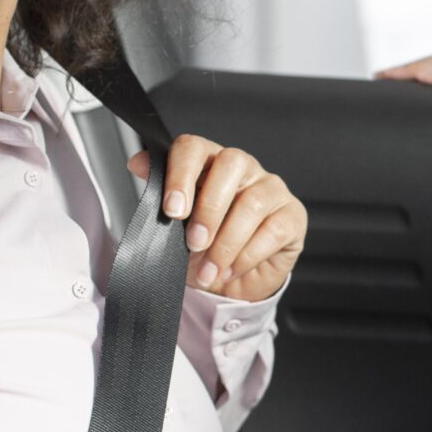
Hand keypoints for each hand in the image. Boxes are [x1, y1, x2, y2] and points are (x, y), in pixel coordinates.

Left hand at [126, 135, 305, 300]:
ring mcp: (272, 188)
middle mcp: (244, 168)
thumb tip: (138, 162)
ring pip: (252, 202)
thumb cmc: (205, 246)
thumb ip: (160, 193)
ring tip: (209, 270)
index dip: (181, 174)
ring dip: (226, 243)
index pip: (194, 148)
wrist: (232, 283)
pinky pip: (273, 230)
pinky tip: (230, 270)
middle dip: (208, 210)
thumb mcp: (177, 225)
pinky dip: (246, 256)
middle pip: (230, 165)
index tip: (172, 210)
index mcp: (210, 162)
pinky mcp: (293, 215)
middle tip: (193, 244)